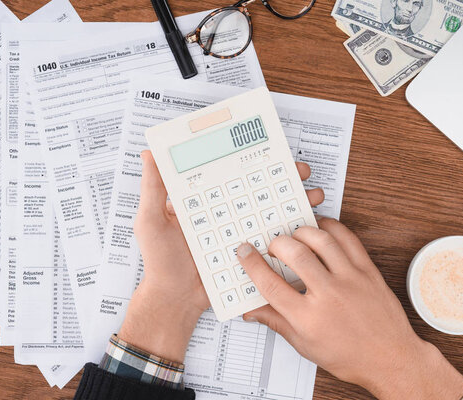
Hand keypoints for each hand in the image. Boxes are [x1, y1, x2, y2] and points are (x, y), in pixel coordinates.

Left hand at [119, 150, 323, 361]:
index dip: (253, 160)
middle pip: (259, 188)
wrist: (175, 300)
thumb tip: (149, 154)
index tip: (271, 149)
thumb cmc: (160, 261)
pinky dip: (292, 231)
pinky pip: (273, 238)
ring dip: (295, 200)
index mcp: (205, 199)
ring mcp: (241, 232)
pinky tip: (306, 225)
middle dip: (284, 176)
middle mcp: (227, 212)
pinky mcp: (251, 251)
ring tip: (312, 195)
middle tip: (300, 171)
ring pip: (272, 210)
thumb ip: (154, 189)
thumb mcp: (151, 221)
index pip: (233, 173)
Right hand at [237, 219, 462, 399]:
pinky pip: (348, 239)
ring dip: (302, 232)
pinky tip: (322, 229)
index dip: (252, 264)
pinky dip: (332, 228)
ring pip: (321, 240)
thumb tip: (252, 310)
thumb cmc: (351, 356)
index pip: (271, 284)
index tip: (244, 252)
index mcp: (308, 319)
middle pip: (294, 254)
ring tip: (296, 236)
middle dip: (276, 243)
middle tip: (273, 245)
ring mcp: (351, 280)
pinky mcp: (368, 271)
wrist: (391, 358)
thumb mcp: (306, 346)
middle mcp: (329, 295)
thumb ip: (277, 322)